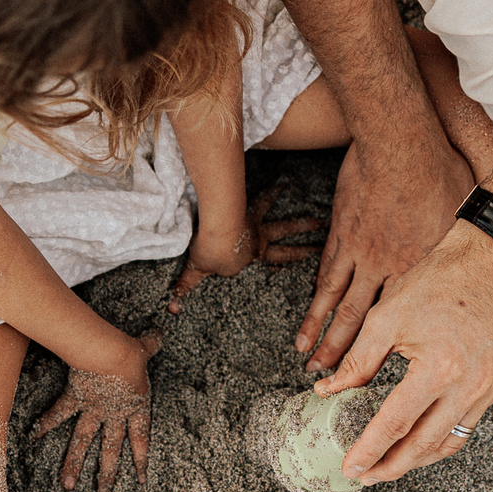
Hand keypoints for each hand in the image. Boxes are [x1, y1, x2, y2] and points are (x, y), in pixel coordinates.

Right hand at [33, 332, 162, 491]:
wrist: (108, 351)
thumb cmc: (130, 352)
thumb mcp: (145, 348)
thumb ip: (152, 344)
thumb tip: (160, 333)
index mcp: (136, 408)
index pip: (141, 440)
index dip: (140, 460)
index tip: (139, 481)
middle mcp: (114, 415)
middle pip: (111, 450)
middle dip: (107, 475)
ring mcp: (94, 410)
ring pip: (83, 442)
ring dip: (74, 464)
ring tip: (68, 486)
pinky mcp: (76, 398)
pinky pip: (59, 413)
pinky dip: (45, 423)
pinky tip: (32, 437)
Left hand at [170, 189, 322, 314]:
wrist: (214, 233)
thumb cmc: (207, 253)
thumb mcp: (194, 273)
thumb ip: (185, 287)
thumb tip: (170, 308)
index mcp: (250, 263)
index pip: (270, 269)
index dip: (282, 269)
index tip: (300, 271)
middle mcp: (260, 248)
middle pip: (287, 250)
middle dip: (305, 250)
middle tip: (322, 250)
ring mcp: (259, 230)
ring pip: (286, 227)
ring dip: (303, 224)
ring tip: (320, 220)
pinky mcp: (252, 213)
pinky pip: (265, 201)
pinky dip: (274, 192)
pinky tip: (284, 183)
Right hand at [296, 126, 472, 370]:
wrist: (399, 142)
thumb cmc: (438, 170)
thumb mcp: (464, 210)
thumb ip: (465, 239)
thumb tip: (485, 250)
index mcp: (418, 266)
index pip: (403, 319)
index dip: (388, 349)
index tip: (381, 369)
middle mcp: (385, 265)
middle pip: (360, 319)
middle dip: (342, 352)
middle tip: (326, 377)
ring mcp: (359, 250)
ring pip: (336, 300)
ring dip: (321, 331)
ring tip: (306, 356)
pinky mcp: (342, 231)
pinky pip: (326, 272)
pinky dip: (316, 298)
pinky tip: (309, 314)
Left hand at [324, 224, 492, 483]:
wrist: (489, 263)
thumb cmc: (437, 282)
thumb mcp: (387, 317)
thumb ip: (357, 361)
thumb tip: (328, 391)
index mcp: (439, 367)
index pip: (396, 423)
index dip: (370, 449)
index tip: (351, 467)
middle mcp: (469, 385)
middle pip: (423, 444)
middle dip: (391, 467)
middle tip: (365, 476)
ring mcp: (488, 389)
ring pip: (449, 443)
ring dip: (417, 460)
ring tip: (389, 466)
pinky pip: (467, 426)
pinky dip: (441, 441)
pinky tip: (420, 443)